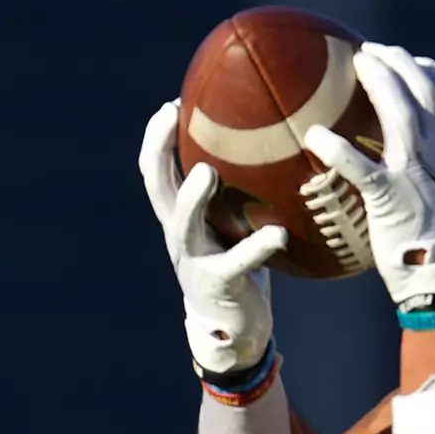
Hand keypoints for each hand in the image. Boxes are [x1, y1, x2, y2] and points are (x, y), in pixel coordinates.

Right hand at [139, 101, 287, 375]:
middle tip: (171, 115)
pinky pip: (238, 262)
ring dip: (193, 196)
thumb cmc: (238, 267)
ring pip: (183, 222)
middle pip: (156, 185)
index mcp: (180, 215)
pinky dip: (259, 247)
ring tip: (208, 171)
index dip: (156, 135)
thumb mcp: (232, 227)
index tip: (172, 103)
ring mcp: (194, 259)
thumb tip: (274, 146)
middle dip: (158, 148)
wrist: (233, 330)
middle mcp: (179, 233)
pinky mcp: (220, 283)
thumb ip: (240, 195)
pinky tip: (278, 234)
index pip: (156, 168)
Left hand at [303, 45, 434, 309]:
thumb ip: (430, 175)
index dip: (428, 68)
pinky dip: (336, 147)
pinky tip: (314, 136)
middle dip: (398, 59)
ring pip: (401, 109)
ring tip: (357, 63)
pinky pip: (359, 164)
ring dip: (378, 80)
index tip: (410, 61)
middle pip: (424, 85)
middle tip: (370, 51)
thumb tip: (406, 172)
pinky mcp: (390, 194)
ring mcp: (416, 169)